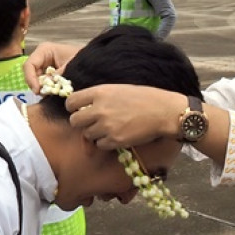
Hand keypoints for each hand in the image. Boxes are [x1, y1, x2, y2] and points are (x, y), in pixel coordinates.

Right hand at [24, 42, 81, 92]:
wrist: (94, 59)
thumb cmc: (83, 57)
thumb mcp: (71, 67)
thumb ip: (58, 76)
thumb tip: (47, 87)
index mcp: (44, 50)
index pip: (29, 65)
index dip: (30, 79)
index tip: (37, 91)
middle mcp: (41, 56)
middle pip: (30, 73)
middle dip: (36, 84)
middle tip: (45, 94)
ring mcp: (44, 64)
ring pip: (35, 79)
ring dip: (42, 87)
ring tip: (51, 93)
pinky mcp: (49, 72)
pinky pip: (43, 81)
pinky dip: (47, 87)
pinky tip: (54, 91)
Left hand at [66, 85, 180, 148]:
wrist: (164, 111)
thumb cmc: (145, 97)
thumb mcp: (118, 89)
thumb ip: (99, 97)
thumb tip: (84, 106)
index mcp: (100, 92)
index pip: (71, 102)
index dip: (73, 107)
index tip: (78, 110)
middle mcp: (100, 109)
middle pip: (74, 121)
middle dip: (81, 123)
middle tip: (92, 123)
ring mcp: (106, 126)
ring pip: (87, 135)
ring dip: (95, 134)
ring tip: (109, 129)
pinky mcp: (115, 140)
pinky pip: (100, 145)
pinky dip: (106, 143)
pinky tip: (117, 136)